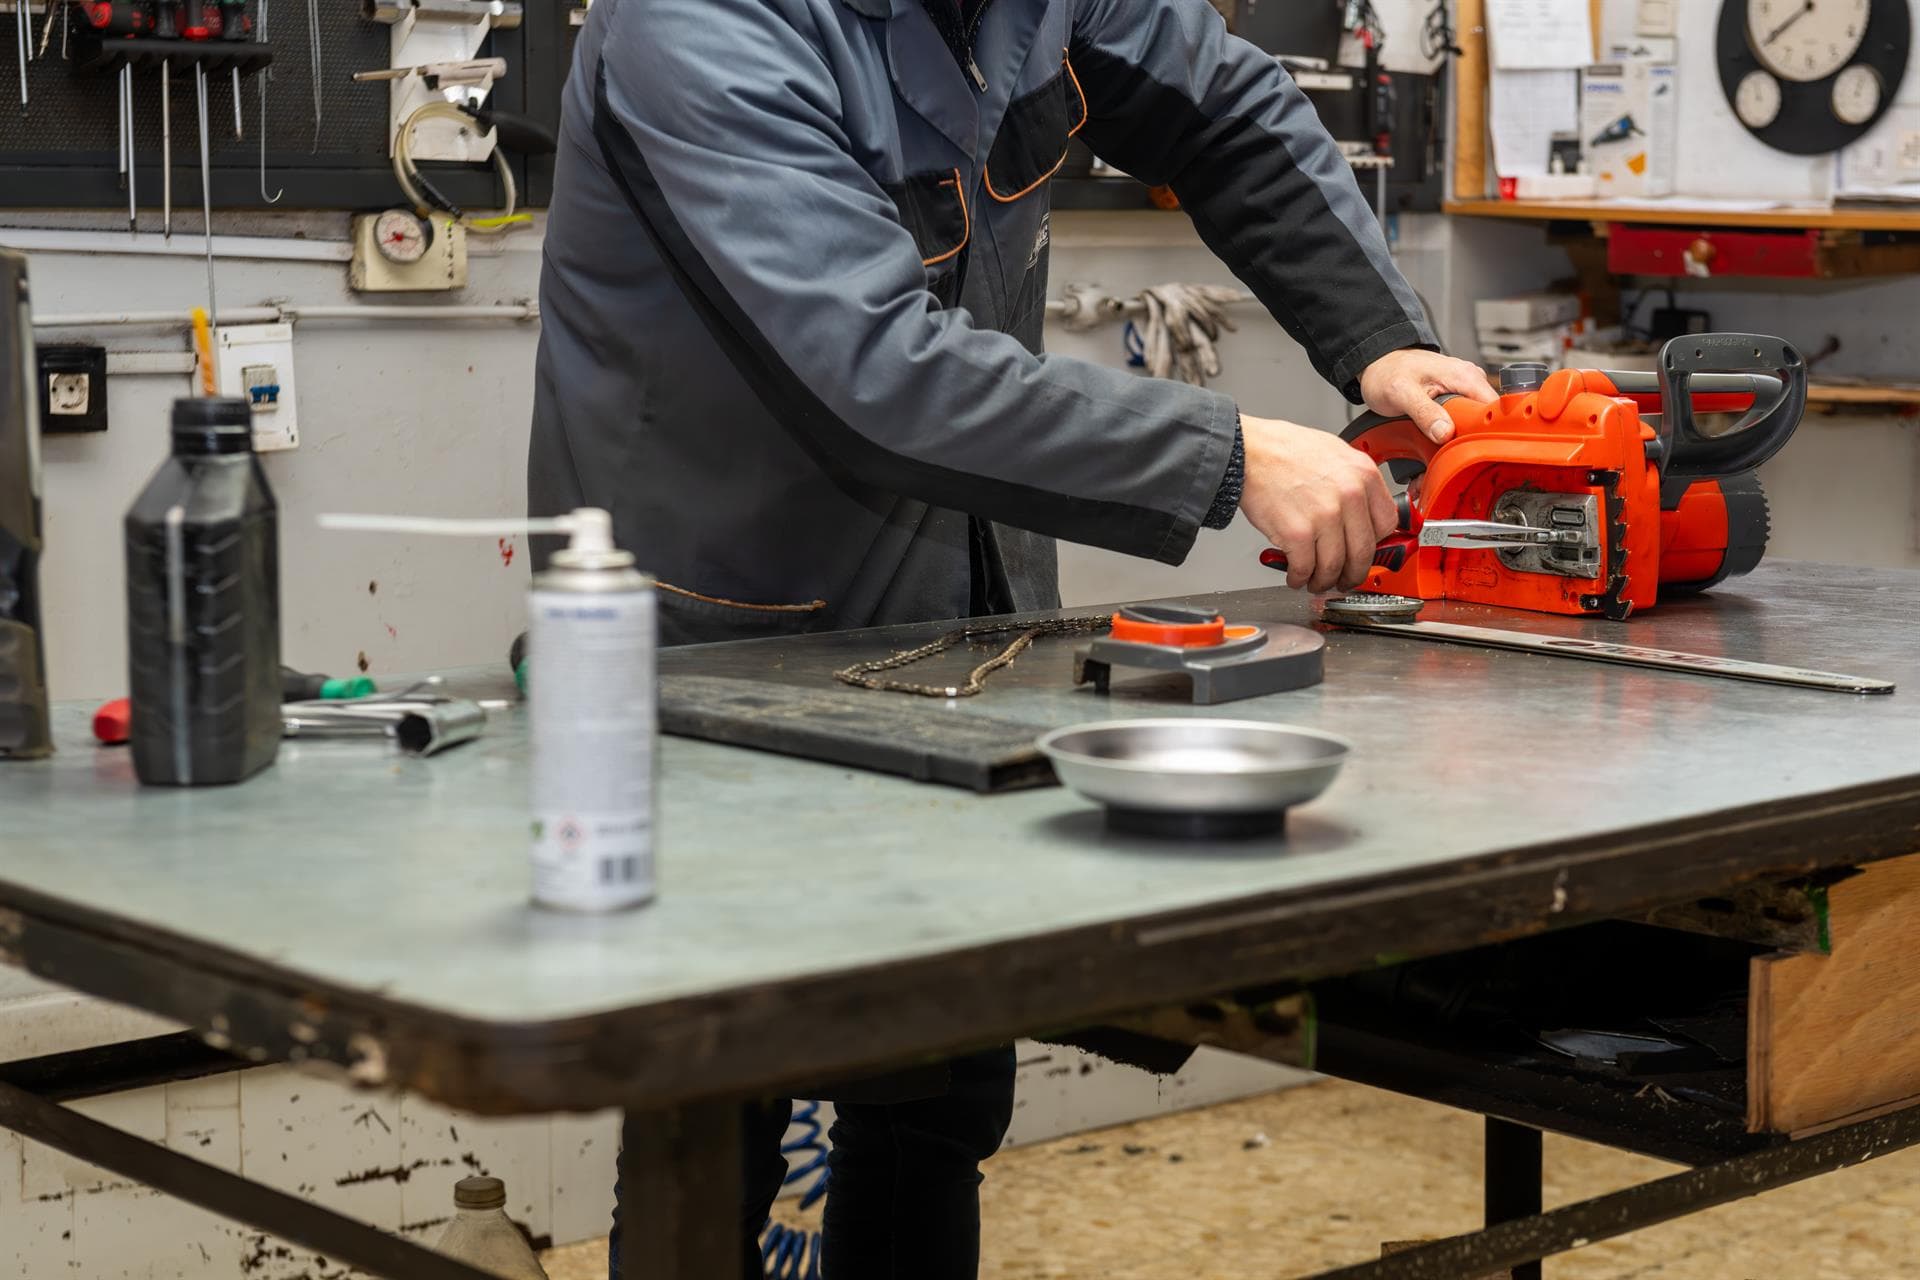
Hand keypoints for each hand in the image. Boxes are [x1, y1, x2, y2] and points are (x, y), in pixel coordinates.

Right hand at [1240, 415, 1399, 592]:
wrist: (1248, 451)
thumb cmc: (1284, 450)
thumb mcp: (1335, 454)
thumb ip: (1354, 483)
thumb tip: (1361, 513)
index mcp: (1364, 474)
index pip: (1387, 523)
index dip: (1375, 544)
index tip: (1364, 552)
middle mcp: (1350, 495)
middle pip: (1363, 552)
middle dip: (1352, 573)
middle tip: (1344, 579)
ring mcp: (1325, 516)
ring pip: (1335, 566)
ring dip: (1324, 580)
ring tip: (1316, 581)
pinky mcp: (1298, 533)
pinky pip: (1305, 568)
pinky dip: (1300, 578)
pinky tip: (1296, 576)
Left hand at [1359, 348, 1496, 443]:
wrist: (1380, 364)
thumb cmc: (1388, 372)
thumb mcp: (1401, 393)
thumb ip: (1424, 413)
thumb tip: (1444, 432)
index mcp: (1465, 377)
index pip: (1495, 409)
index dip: (1488, 431)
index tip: (1473, 450)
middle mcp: (1470, 382)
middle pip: (1487, 421)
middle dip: (1471, 442)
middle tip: (1449, 458)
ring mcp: (1464, 391)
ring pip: (1474, 424)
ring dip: (1460, 442)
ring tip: (1440, 454)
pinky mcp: (1456, 399)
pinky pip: (1463, 421)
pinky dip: (1453, 436)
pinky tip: (1439, 444)